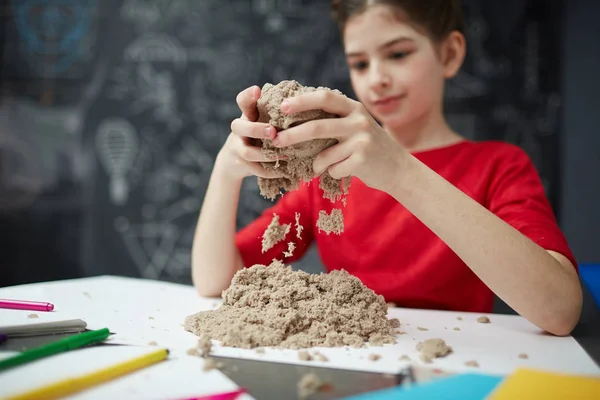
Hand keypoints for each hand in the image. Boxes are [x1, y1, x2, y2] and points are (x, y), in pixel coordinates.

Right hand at [217, 86, 285, 180]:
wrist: (235, 160)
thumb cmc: (259, 134)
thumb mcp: (263, 120)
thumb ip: (277, 113)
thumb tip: (308, 104)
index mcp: (247, 115)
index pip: (242, 101)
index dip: (248, 95)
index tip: (257, 90)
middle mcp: (239, 129)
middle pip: (238, 126)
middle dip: (256, 129)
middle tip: (272, 131)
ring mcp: (238, 147)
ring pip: (247, 152)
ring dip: (266, 154)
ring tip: (285, 154)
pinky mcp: (241, 164)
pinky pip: (255, 169)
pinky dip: (271, 171)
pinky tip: (285, 171)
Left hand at [270, 90, 406, 192]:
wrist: (398, 168)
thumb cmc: (368, 147)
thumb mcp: (355, 125)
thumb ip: (334, 119)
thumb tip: (294, 118)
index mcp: (354, 108)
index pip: (324, 98)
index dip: (302, 101)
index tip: (283, 107)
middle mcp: (358, 121)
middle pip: (317, 127)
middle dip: (292, 135)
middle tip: (276, 140)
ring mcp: (362, 140)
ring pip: (323, 155)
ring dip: (316, 164)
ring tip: (319, 167)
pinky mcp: (362, 159)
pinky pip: (333, 169)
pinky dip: (332, 173)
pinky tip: (345, 170)